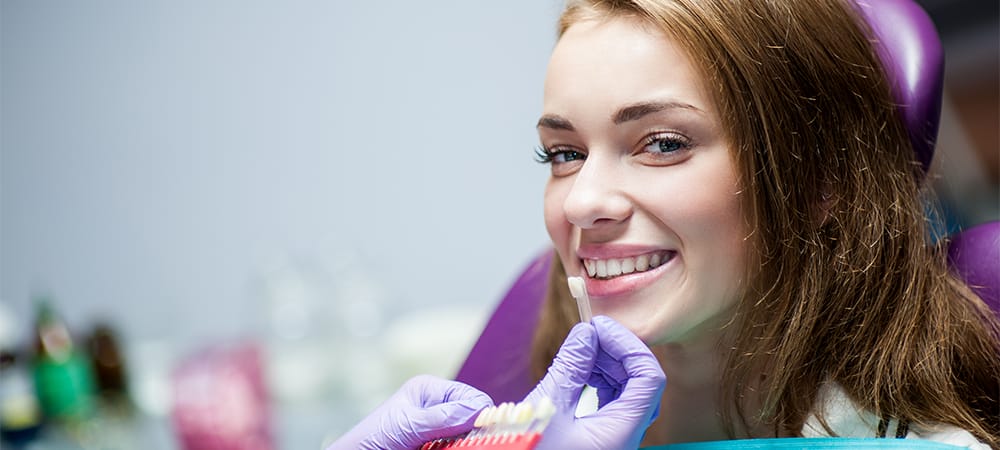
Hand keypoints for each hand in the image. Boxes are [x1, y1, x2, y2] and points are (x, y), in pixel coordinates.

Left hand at [326, 375, 493, 449]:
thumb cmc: (374, 437)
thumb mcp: (410, 424)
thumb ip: (443, 417)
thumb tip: (479, 411)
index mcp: (431, 390)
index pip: (471, 396)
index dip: (480, 413)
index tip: (482, 430)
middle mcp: (437, 406)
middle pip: (472, 417)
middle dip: (473, 431)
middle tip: (464, 442)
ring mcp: (438, 428)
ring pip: (467, 435)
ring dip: (464, 442)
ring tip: (448, 446)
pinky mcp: (436, 445)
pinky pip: (456, 444)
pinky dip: (456, 447)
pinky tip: (449, 449)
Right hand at [525, 315, 665, 449]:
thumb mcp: (546, 407)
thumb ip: (570, 367)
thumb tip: (585, 334)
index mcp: (621, 433)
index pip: (648, 377)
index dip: (627, 344)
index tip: (600, 328)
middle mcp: (625, 439)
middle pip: (640, 384)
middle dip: (615, 353)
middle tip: (588, 334)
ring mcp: (613, 442)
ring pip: (626, 395)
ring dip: (606, 367)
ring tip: (580, 352)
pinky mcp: (599, 443)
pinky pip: (611, 407)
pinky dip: (598, 385)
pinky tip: (578, 373)